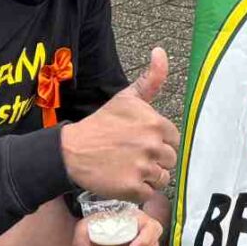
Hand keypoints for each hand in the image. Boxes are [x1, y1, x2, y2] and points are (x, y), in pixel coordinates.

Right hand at [58, 55, 177, 199]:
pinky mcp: (132, 188)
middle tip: (134, 155)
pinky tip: (123, 179)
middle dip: (155, 160)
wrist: (72, 150)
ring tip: (129, 167)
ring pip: (162, 179)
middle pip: (170, 160)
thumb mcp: (127, 98)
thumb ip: (151, 78)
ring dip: (148, 176)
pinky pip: (148, 194)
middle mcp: (152, 145)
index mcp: (156, 123)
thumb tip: (160, 51)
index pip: (174, 139)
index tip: (142, 141)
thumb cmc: (101, 124)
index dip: (159, 142)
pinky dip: (137, 190)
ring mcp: (143, 168)